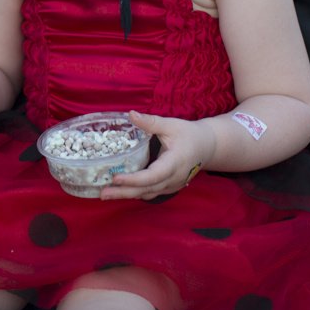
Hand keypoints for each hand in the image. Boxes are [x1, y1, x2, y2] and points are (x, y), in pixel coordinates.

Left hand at [98, 111, 215, 199]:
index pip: (153, 175)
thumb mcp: (171, 125)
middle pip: (147, 189)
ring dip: (127, 195)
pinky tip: (120, 191)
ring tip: (106, 194)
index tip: (116, 178)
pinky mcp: (170, 188)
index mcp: (175, 162)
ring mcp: (173, 186)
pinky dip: (136, 193)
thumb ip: (150, 122)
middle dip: (124, 192)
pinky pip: (151, 193)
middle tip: (102, 193)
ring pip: (148, 194)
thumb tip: (130, 114)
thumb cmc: (189, 134)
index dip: (134, 179)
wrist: (207, 147)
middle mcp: (174, 178)